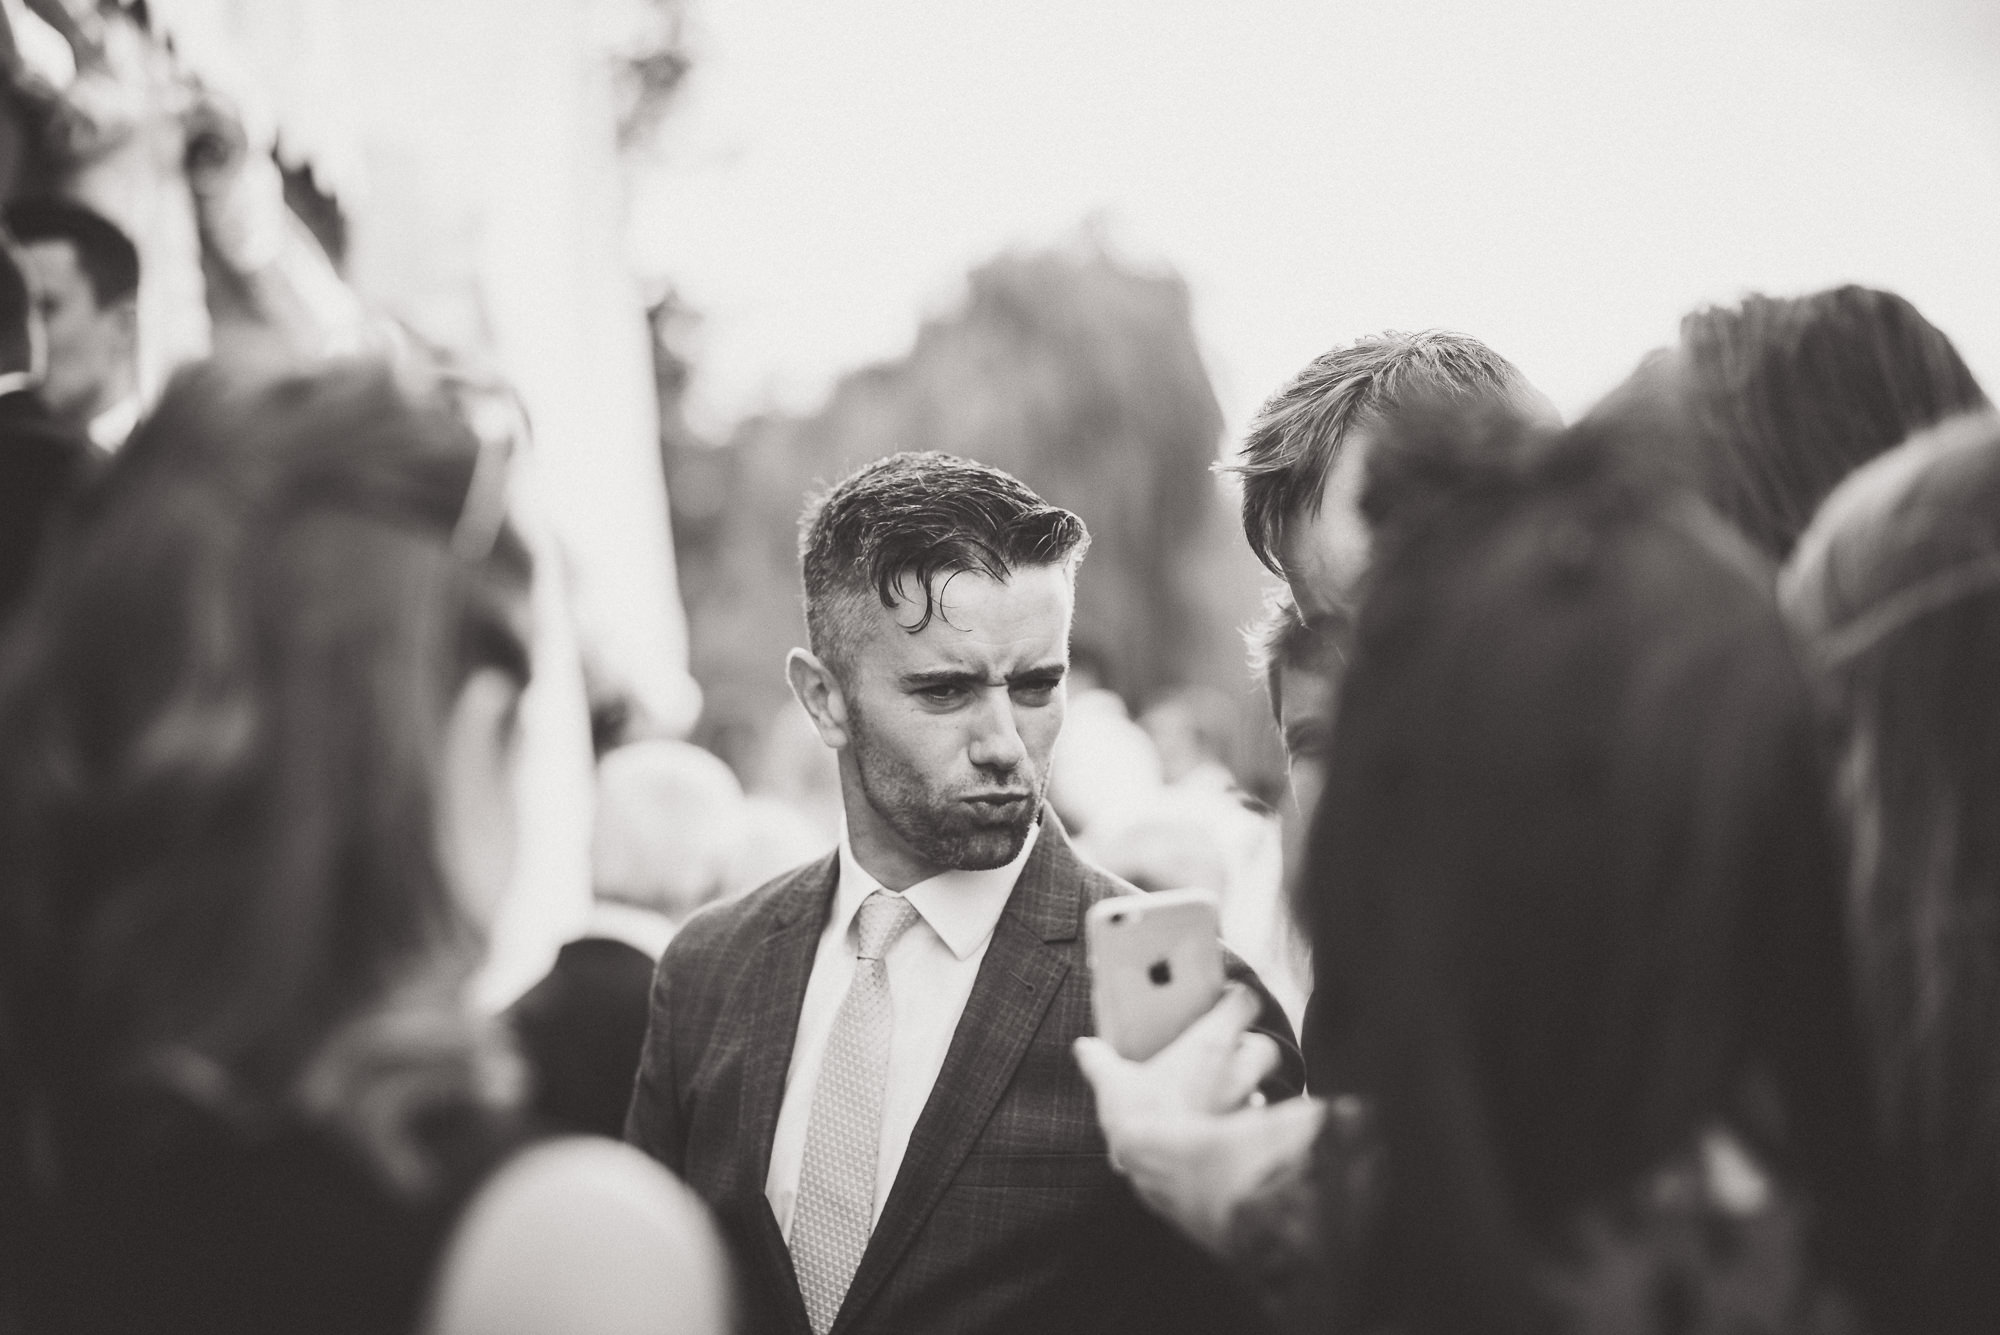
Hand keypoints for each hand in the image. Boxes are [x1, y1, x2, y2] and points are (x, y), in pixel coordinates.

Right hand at [1074, 986, 1322, 1256]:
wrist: (1169, 1172)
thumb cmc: (1146, 1120)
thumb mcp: (1113, 1085)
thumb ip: (1100, 1062)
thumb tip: (1086, 1048)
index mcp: (1209, 1043)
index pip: (1243, 1002)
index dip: (1237, 998)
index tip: (1227, 997)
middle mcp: (1236, 1069)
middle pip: (1263, 1044)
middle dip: (1249, 1044)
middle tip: (1225, 1047)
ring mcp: (1244, 1103)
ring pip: (1262, 1082)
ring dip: (1248, 1082)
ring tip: (1223, 1084)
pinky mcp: (1247, 1135)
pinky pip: (1253, 1118)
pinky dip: (1244, 1115)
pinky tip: (1225, 1119)